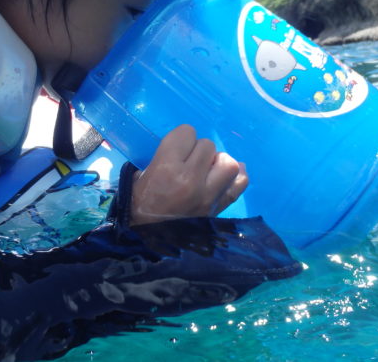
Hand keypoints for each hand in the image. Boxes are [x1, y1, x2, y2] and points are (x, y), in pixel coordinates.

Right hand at [129, 124, 248, 225]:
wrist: (146, 243)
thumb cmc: (138, 207)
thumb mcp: (140, 177)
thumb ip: (163, 158)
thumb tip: (184, 150)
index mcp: (166, 168)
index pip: (186, 132)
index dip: (181, 139)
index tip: (176, 149)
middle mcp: (190, 179)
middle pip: (207, 145)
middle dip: (197, 151)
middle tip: (187, 163)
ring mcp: (208, 196)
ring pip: (228, 162)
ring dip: (218, 162)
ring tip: (206, 170)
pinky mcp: (218, 209)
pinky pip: (239, 184)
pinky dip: (237, 176)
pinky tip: (226, 176)